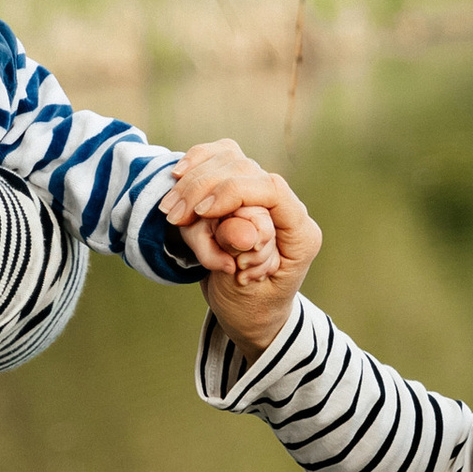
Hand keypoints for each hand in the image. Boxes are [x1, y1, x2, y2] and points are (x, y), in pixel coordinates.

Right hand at [165, 138, 319, 349]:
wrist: (248, 314)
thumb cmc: (251, 307)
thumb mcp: (248, 292)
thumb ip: (245, 258)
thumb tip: (240, 228)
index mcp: (300, 234)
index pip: (273, 190)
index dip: (234, 193)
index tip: (200, 212)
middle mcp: (285, 208)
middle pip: (245, 171)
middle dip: (204, 189)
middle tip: (174, 218)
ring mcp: (263, 195)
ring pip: (228, 161)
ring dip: (193, 183)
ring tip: (171, 214)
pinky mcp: (241, 189)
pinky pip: (220, 157)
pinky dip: (197, 162)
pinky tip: (178, 174)